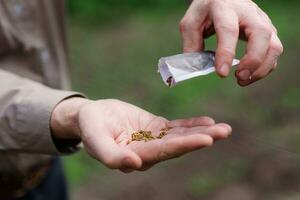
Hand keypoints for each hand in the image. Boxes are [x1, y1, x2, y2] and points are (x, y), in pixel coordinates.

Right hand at [51, 98, 230, 171]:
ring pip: (180, 137)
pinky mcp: (155, 128)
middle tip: (224, 132)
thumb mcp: (95, 139)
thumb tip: (134, 165)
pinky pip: (175, 127)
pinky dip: (191, 124)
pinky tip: (208, 121)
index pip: (162, 152)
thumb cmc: (90, 127)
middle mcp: (148, 152)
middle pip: (177, 146)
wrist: (91, 117)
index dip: (184, 145)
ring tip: (224, 128)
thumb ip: (111, 155)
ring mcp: (153, 140)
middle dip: (201, 139)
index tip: (206, 140)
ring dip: (201, 132)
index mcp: (134, 157)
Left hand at [180, 0, 282, 85]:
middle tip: (239, 78)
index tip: (222, 73)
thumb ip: (191, 44)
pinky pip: (274, 52)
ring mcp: (262, 21)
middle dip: (253, 60)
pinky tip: (249, 76)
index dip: (226, 53)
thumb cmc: (205, 12)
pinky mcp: (268, 31)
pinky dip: (264, 68)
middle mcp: (248, 13)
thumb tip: (196, 68)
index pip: (228, 30)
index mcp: (224, 8)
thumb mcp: (191, 23)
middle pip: (261, 35)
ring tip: (242, 80)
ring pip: (274, 45)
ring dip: (261, 68)